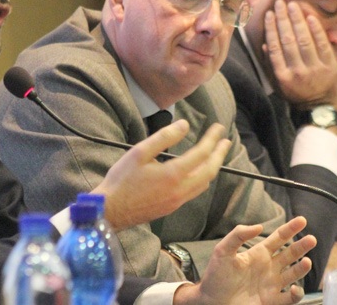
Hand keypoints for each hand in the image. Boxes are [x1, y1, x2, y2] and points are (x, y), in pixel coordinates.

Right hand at [92, 120, 229, 230]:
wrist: (110, 211)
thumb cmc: (121, 180)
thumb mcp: (139, 152)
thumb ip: (164, 137)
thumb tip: (184, 125)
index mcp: (173, 174)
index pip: (202, 153)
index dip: (212, 138)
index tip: (218, 128)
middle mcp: (180, 189)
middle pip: (210, 170)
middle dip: (220, 154)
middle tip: (225, 140)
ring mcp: (178, 201)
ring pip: (204, 183)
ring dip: (213, 167)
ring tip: (216, 155)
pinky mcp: (172, 207)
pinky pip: (195, 192)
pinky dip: (203, 179)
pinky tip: (198, 173)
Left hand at [173, 216, 315, 304]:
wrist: (211, 301)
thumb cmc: (215, 276)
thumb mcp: (223, 250)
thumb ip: (238, 235)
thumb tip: (259, 226)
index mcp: (259, 254)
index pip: (279, 238)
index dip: (291, 229)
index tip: (302, 220)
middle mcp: (269, 267)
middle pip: (290, 254)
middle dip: (302, 246)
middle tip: (312, 239)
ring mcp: (271, 284)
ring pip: (294, 274)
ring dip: (302, 268)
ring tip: (306, 262)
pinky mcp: (272, 301)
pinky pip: (290, 298)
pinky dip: (296, 294)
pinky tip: (294, 289)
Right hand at [262, 0, 336, 111]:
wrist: (321, 108)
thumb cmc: (298, 94)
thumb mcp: (279, 84)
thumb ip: (272, 65)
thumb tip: (265, 44)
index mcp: (283, 76)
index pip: (274, 48)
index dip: (271, 29)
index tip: (269, 15)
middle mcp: (297, 72)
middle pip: (288, 40)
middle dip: (283, 19)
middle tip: (280, 3)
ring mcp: (315, 69)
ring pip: (304, 40)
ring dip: (298, 20)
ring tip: (293, 5)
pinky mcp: (330, 66)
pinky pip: (322, 44)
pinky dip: (316, 29)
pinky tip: (310, 17)